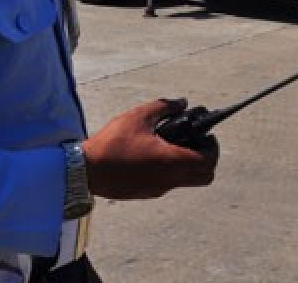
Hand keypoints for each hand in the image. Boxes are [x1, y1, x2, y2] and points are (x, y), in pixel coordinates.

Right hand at [82, 99, 218, 199]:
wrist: (85, 171)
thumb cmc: (112, 143)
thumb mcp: (138, 116)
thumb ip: (164, 107)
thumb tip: (182, 103)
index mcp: (171, 161)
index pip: (208, 161)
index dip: (212, 147)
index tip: (204, 134)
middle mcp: (169, 180)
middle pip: (205, 176)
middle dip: (206, 158)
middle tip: (194, 141)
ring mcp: (158, 189)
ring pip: (187, 181)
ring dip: (188, 164)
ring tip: (173, 144)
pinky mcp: (146, 193)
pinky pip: (169, 183)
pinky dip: (172, 170)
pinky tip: (155, 154)